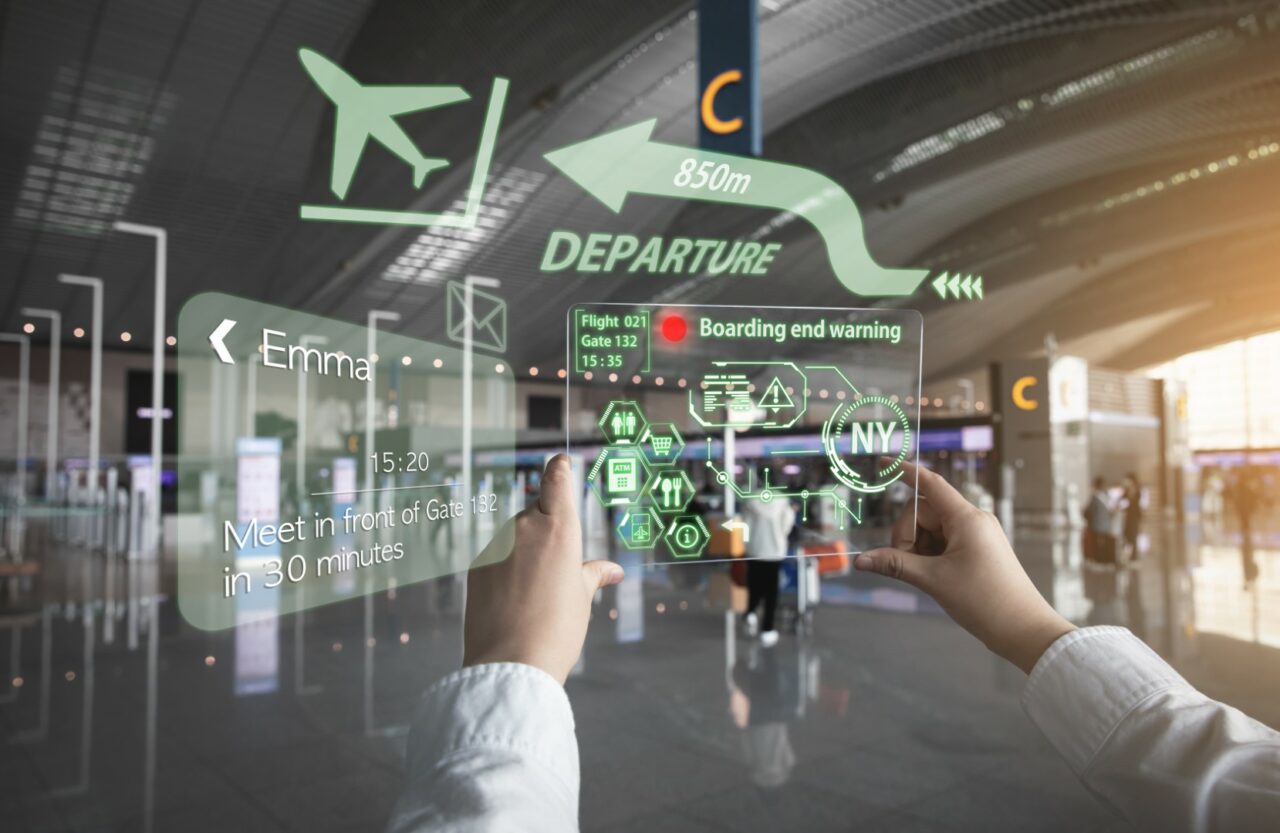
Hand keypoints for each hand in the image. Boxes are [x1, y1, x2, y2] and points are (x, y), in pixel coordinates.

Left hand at [463, 454, 622, 683]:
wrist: (511, 665)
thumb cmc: (556, 631)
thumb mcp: (581, 599)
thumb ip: (592, 575)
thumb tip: (611, 570)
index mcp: (558, 529)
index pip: (556, 479)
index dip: (559, 468)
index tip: (561, 461)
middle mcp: (524, 529)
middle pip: (536, 513)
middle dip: (547, 529)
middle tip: (558, 566)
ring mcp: (497, 547)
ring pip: (515, 536)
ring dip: (526, 550)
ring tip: (536, 592)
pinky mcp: (477, 567)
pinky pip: (497, 557)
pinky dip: (507, 568)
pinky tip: (514, 599)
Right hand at [854, 461, 1073, 673]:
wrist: (1024, 630)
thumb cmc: (985, 601)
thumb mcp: (933, 580)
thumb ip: (895, 564)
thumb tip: (860, 559)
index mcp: (966, 518)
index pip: (929, 484)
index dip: (905, 472)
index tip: (883, 463)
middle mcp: (972, 520)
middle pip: (923, 513)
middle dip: (908, 537)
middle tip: (910, 566)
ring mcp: (976, 534)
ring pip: (931, 530)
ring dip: (919, 550)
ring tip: (928, 577)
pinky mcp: (978, 549)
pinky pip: (944, 542)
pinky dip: (931, 556)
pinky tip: (936, 576)